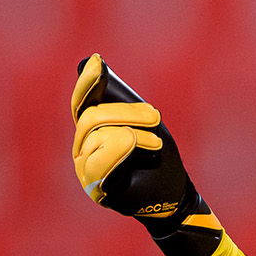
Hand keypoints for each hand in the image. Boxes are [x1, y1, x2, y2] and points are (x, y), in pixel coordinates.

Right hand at [72, 53, 188, 219]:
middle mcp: (82, 148)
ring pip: (99, 136)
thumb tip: (91, 62)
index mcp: (91, 130)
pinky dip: (126, 147)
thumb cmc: (157, 155)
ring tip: (156, 142)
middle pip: (91, 117)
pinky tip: (146, 147)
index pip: (81, 103)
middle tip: (155, 116)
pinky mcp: (95, 189)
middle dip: (126, 112)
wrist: (174, 193)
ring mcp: (84, 170)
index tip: (97, 62)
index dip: (87, 83)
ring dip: (134, 134)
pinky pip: (101, 162)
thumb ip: (120, 99)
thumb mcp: (143, 120)